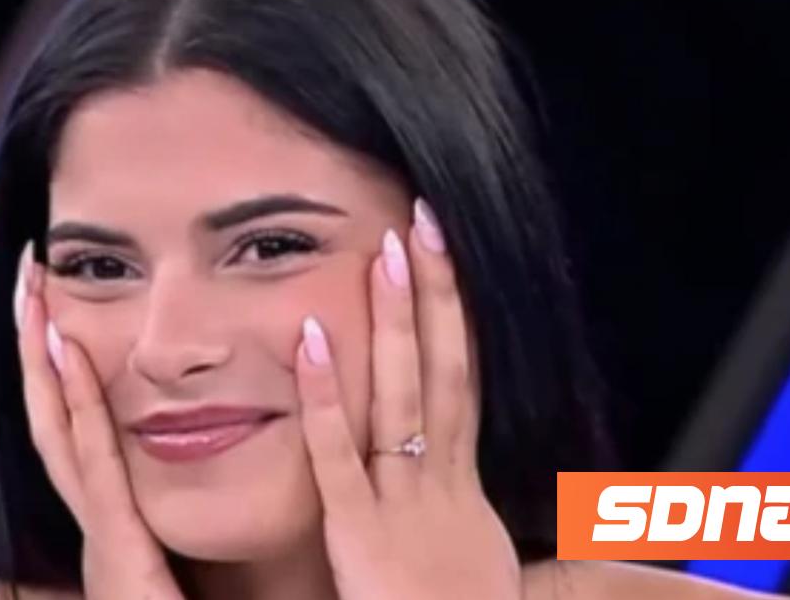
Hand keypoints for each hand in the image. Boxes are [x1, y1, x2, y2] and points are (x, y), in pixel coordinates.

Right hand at [13, 242, 184, 599]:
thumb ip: (164, 535)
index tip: (58, 305)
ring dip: (45, 359)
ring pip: (63, 431)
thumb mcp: (182, 572)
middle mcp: (100, 525)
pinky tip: (67, 352)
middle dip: (40, 344)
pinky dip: (75, 409)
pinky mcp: (118, 557)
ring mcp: (101, 540)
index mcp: (118, 524)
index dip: (62, 369)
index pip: (81, 428)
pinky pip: (96, 469)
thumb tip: (168, 489)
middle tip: (32, 272)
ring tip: (35, 293)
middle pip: (59, 416)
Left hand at [294, 199, 521, 599]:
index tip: (444, 264)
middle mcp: (441, 484)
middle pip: (444, 373)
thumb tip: (478, 499)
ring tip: (384, 255)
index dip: (456, 323)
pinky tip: (308, 339)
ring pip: (402, 399)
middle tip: (422, 225)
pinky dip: (325, 398)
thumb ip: (470, 523)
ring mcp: (403, 505)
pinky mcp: (359, 534)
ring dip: (394, 323)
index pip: (461, 387)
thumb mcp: (481, 569)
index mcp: (464, 492)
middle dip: (435, 297)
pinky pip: (339, 458)